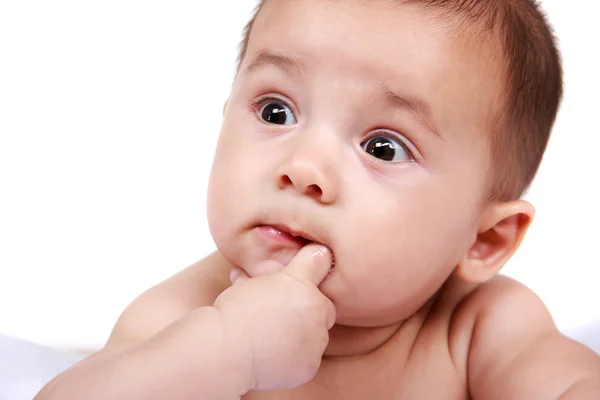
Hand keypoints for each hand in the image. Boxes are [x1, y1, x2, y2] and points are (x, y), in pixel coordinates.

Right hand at [213, 244, 335, 390]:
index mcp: (304, 286)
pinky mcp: (310, 367)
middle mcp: (316, 312)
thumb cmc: (234, 311)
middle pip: (325, 306)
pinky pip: (308, 358)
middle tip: (282, 312)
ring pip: (317, 333)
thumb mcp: (253, 278)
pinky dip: (296, 356)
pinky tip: (273, 353)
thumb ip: (279, 267)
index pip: (320, 264)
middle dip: (308, 307)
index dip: (308, 272)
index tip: (298, 278)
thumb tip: (302, 255)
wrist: (223, 351)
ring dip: (302, 332)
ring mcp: (315, 343)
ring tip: (272, 334)